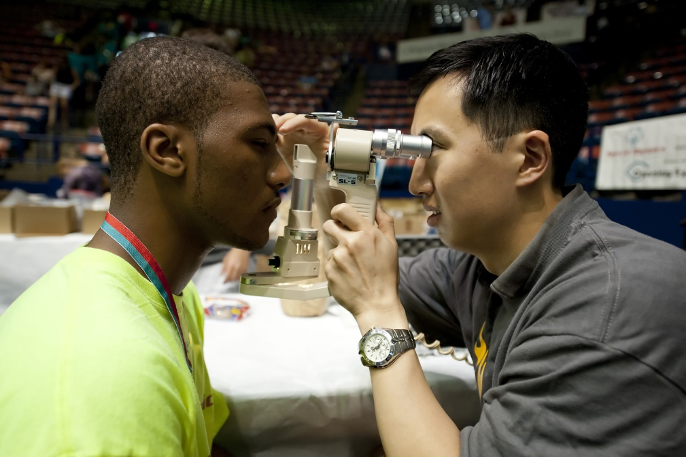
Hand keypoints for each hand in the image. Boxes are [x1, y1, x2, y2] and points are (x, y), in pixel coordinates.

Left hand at [221, 248, 250, 282]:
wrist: (242, 250)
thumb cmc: (233, 253)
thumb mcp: (226, 259)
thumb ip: (223, 267)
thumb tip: (221, 274)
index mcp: (231, 266)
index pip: (227, 276)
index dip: (225, 280)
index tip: (223, 282)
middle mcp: (237, 268)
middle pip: (233, 279)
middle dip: (229, 280)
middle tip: (227, 280)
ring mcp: (242, 269)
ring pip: (238, 278)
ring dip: (234, 279)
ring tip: (232, 278)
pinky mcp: (246, 268)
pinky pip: (242, 275)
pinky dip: (239, 277)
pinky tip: (236, 275)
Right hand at [273, 113, 336, 174]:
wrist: (318, 181)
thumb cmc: (328, 168)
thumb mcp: (334, 155)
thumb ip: (335, 141)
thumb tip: (336, 127)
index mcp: (318, 129)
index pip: (306, 120)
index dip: (294, 122)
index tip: (284, 130)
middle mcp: (305, 129)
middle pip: (292, 118)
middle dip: (282, 121)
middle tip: (275, 131)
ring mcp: (293, 135)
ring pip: (282, 122)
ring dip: (275, 123)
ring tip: (270, 132)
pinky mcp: (283, 144)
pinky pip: (275, 134)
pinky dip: (270, 133)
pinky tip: (267, 138)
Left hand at [322, 202, 404, 324]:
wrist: (376, 304)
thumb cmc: (385, 276)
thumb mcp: (392, 245)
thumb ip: (384, 222)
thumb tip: (377, 206)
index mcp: (366, 234)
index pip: (342, 209)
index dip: (339, 211)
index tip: (340, 216)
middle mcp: (349, 243)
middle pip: (328, 225)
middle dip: (334, 230)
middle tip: (344, 239)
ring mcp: (337, 257)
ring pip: (330, 246)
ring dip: (338, 251)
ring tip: (352, 264)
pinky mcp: (328, 271)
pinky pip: (328, 262)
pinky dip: (335, 267)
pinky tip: (348, 274)